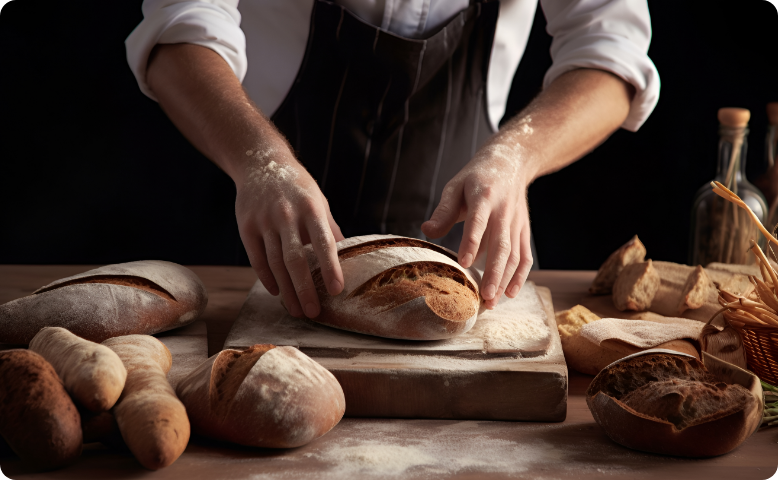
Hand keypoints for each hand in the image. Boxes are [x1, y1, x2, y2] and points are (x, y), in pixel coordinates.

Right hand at [235, 142, 344, 317]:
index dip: (331, 267)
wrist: (260, 162)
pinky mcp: (246, 226)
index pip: (324, 243)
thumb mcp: (319, 201)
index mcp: (311, 209)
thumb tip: (350, 256)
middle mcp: (287, 215)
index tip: (337, 290)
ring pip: (275, 263)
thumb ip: (331, 229)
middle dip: (305, 289)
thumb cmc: (297, 187)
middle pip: (295, 259)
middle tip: (313, 313)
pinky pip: (257, 258)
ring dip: (287, 291)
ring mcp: (264, 221)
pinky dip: (267, 278)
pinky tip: (277, 292)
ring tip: (296, 310)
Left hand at [422, 125, 533, 308]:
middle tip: (484, 296)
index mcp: (484, 197)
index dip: (472, 242)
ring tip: (492, 301)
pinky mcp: (523, 230)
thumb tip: (426, 231)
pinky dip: (520, 275)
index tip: (465, 264)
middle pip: (501, 245)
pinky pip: (525, 256)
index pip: (478, 222)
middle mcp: (504, 212)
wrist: (511, 163)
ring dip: (505, 279)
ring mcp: (516, 223)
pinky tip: (510, 293)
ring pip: (514, 255)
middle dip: (494, 272)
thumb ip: (443, 211)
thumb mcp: (455, 186)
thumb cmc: (477, 177)